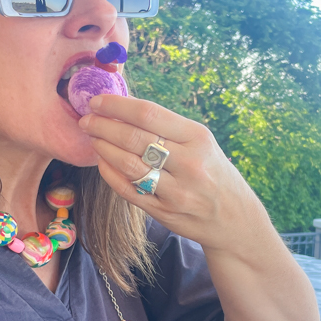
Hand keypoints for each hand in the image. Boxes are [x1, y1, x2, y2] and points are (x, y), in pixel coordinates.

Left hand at [78, 94, 269, 254]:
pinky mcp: (164, 212)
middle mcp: (189, 163)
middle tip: (86, 120)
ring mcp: (176, 190)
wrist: (234, 218)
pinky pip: (128, 189)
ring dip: (103, 148)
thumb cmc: (212, 172)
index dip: (116, 105)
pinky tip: (102, 162)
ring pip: (128, 164)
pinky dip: (109, 173)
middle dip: (102, 126)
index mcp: (197, 137)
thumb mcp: (201, 143)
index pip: (148, 114)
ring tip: (92, 138)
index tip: (96, 102)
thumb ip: (167, 128)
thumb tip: (122, 108)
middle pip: (134, 138)